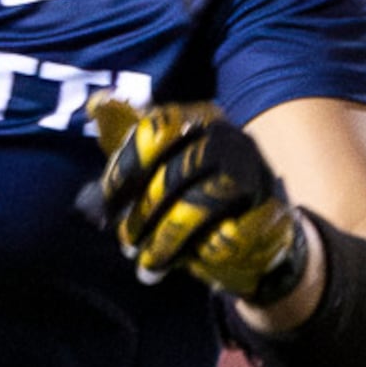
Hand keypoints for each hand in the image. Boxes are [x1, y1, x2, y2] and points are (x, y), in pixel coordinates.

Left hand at [85, 97, 313, 307]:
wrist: (252, 228)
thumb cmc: (193, 188)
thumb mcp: (158, 158)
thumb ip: (127, 134)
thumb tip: (95, 102)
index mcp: (199, 118)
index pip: (156, 129)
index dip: (125, 168)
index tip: (108, 205)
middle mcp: (229, 138)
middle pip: (175, 171)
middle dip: (143, 213)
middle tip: (126, 242)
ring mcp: (252, 173)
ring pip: (198, 206)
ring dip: (165, 240)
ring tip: (148, 264)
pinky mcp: (270, 212)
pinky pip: (227, 236)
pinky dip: (200, 254)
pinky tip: (184, 264)